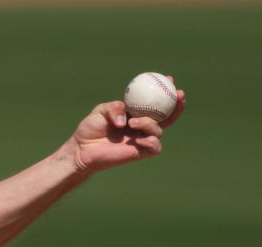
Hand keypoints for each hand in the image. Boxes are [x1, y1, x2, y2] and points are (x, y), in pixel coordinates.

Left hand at [64, 80, 185, 173]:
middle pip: (168, 116)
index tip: (169, 78)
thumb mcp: (101, 110)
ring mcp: (142, 139)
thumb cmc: (90, 128)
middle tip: (178, 94)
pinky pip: (155, 147)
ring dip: (149, 123)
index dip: (165, 90)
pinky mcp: (140, 153)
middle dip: (177, 105)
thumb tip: (127, 119)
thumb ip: (115, 107)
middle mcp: (141, 126)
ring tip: (132, 122)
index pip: (155, 102)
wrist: (82, 149)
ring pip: (159, 130)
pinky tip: (138, 139)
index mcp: (135, 113)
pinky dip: (151, 141)